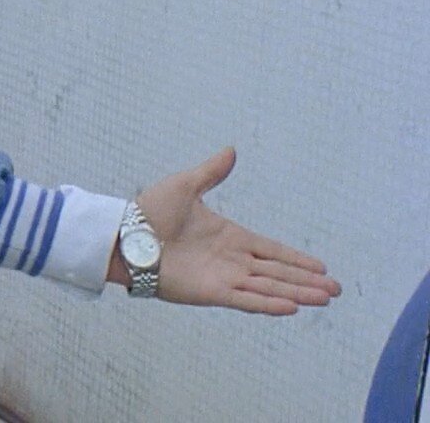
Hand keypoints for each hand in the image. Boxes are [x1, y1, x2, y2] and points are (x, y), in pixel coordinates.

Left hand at [112, 147, 340, 315]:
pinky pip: (246, 299)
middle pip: (277, 272)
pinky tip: (291, 307)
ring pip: (268, 287)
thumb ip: (211, 172)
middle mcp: (231, 260)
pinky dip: (268, 303)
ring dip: (296, 293)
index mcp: (229, 237)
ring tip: (324, 299)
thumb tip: (231, 150)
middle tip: (334, 289)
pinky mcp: (211, 292)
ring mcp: (223, 277)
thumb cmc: (149, 211)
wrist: (124, 235)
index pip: (271, 250)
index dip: (295, 259)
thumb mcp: (184, 185)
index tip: (321, 266)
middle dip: (306, 281)